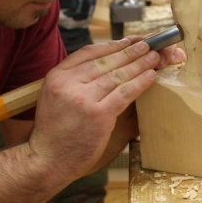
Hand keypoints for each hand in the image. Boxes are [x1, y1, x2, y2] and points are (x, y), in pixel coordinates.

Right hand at [27, 38, 184, 176]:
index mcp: (56, 76)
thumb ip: (73, 80)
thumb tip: (104, 64)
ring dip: (140, 64)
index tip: (129, 41)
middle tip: (149, 44)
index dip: (113, 45)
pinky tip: (151, 76)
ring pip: (118, 75)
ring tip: (155, 57)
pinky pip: (125, 93)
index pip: (89, 52)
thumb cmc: (55, 132)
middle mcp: (68, 83)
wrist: (46, 161)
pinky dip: (141, 83)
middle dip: (132, 51)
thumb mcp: (54, 97)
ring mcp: (83, 99)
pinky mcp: (98, 115)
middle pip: (107, 61)